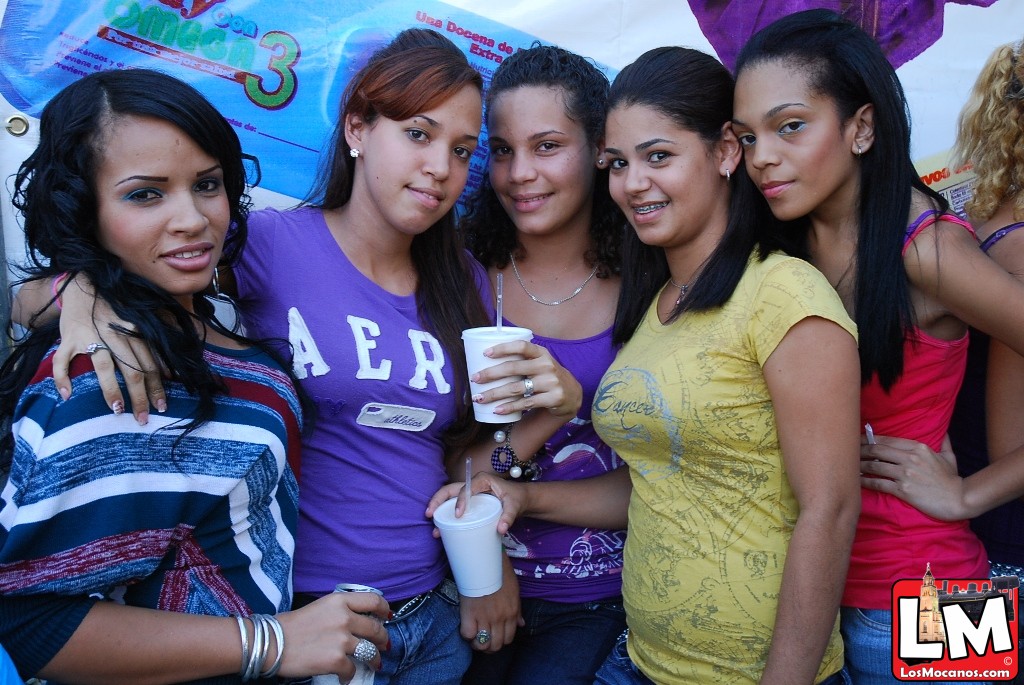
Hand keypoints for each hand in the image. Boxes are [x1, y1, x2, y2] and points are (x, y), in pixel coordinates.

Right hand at [51, 273, 166, 423]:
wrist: (85, 284)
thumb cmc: (115, 308)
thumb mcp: (136, 322)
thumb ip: (148, 345)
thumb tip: (168, 372)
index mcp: (134, 332)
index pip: (149, 365)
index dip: (157, 387)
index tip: (163, 406)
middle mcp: (115, 335)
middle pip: (132, 370)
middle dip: (140, 397)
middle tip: (143, 418)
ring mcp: (90, 337)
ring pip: (103, 367)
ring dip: (112, 391)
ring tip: (118, 410)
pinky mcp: (68, 338)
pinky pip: (62, 361)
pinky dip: (62, 378)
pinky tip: (67, 395)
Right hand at [275, 591, 389, 678]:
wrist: (271, 643)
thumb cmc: (291, 626)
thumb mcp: (319, 607)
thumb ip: (340, 610)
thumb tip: (358, 621)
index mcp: (340, 601)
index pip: (374, 600)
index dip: (385, 609)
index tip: (387, 616)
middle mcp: (345, 618)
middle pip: (376, 628)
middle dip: (382, 639)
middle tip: (383, 646)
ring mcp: (342, 639)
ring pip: (370, 651)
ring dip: (374, 659)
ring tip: (373, 663)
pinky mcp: (336, 660)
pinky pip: (353, 670)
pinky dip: (350, 675)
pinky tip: (345, 677)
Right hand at [426, 472, 529, 535]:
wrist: (520, 499)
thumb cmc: (517, 498)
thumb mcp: (515, 506)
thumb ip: (509, 516)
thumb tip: (501, 529)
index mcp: (482, 480)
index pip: (466, 489)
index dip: (460, 501)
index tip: (458, 515)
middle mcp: (472, 484)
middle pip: (450, 490)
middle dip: (438, 500)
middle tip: (430, 514)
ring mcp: (469, 493)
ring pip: (449, 498)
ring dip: (438, 509)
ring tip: (432, 525)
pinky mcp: (469, 502)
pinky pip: (454, 506)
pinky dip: (446, 516)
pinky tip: (441, 529)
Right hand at [458, 559, 521, 652]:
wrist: (485, 562)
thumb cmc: (500, 573)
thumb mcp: (514, 590)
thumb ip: (518, 610)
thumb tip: (521, 624)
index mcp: (512, 613)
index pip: (508, 639)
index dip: (501, 641)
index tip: (494, 637)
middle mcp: (500, 618)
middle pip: (496, 645)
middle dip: (489, 647)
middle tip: (483, 640)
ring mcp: (485, 617)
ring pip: (483, 644)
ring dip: (478, 644)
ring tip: (474, 638)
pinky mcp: (470, 614)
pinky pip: (468, 634)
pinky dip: (467, 635)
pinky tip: (467, 628)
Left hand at [472, 341, 581, 418]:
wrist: (572, 394)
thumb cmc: (548, 376)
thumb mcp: (541, 363)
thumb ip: (523, 359)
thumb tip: (488, 359)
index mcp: (542, 353)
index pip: (521, 346)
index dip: (503, 348)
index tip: (486, 353)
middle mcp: (547, 365)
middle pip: (514, 368)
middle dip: (491, 374)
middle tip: (475, 378)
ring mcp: (550, 382)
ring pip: (516, 388)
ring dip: (495, 393)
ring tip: (480, 398)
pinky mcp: (552, 398)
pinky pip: (526, 403)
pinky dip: (509, 407)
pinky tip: (497, 410)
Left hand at [859, 433, 966, 519]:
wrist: (959, 499)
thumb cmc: (953, 479)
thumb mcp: (949, 456)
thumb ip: (944, 441)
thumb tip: (944, 431)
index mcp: (919, 447)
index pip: (887, 440)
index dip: (869, 439)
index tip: (858, 439)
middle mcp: (910, 458)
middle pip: (877, 450)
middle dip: (860, 449)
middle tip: (847, 450)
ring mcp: (906, 474)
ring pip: (875, 466)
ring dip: (860, 465)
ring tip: (849, 466)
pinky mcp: (904, 490)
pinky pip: (879, 484)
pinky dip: (866, 482)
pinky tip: (857, 481)